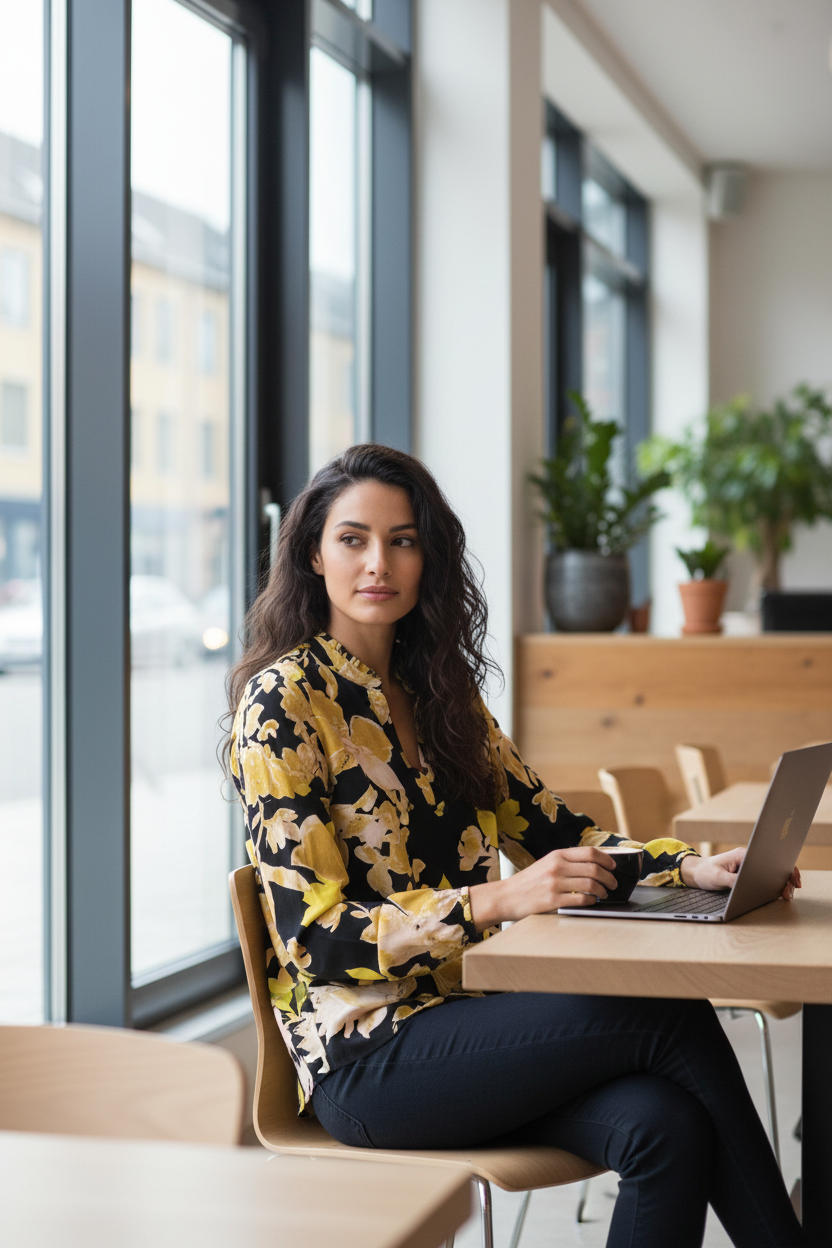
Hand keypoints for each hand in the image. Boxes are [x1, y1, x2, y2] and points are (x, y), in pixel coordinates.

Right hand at [468, 847, 616, 931]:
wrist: (506, 896)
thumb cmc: (528, 882)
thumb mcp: (546, 863)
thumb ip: (566, 862)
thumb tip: (593, 865)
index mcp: (557, 855)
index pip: (589, 852)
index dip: (607, 859)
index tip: (613, 866)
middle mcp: (557, 867)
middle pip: (594, 869)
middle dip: (609, 877)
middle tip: (613, 883)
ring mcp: (555, 884)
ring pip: (590, 885)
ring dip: (603, 891)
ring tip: (604, 894)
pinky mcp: (553, 901)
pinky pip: (581, 900)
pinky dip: (591, 901)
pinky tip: (592, 902)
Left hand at [679, 849, 801, 900]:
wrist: (695, 873)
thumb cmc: (705, 872)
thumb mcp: (717, 878)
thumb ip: (734, 882)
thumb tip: (752, 887)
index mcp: (744, 855)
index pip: (769, 859)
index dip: (783, 869)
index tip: (791, 880)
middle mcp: (749, 859)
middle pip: (773, 866)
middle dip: (786, 878)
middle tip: (790, 891)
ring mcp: (750, 867)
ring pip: (771, 873)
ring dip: (782, 883)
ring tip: (787, 894)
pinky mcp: (748, 876)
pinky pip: (764, 879)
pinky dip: (774, 886)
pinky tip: (780, 893)